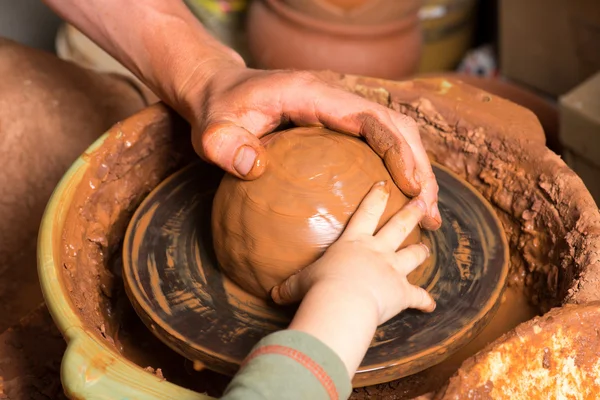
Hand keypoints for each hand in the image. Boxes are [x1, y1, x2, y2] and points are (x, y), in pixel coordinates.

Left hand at [180, 65, 440, 229]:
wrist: (219, 90)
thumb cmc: (217, 109)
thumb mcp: (212, 128)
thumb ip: (225, 145)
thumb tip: (254, 168)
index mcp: (315, 94)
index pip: (372, 118)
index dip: (398, 150)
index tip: (414, 187)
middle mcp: (336, 98)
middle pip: (396, 126)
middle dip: (421, 167)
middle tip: (429, 213)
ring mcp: (340, 110)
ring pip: (394, 135)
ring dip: (416, 171)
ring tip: (426, 214)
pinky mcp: (338, 125)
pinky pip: (378, 144)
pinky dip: (397, 170)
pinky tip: (398, 201)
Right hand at [272, 180, 435, 323]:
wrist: (342, 303)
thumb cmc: (319, 287)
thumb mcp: (300, 283)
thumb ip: (290, 286)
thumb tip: (271, 294)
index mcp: (354, 242)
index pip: (367, 212)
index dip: (376, 197)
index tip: (385, 184)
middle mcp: (377, 252)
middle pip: (399, 227)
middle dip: (411, 213)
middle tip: (422, 202)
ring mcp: (393, 270)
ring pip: (413, 256)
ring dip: (421, 252)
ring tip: (426, 248)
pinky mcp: (402, 293)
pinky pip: (418, 296)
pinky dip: (425, 301)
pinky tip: (430, 305)